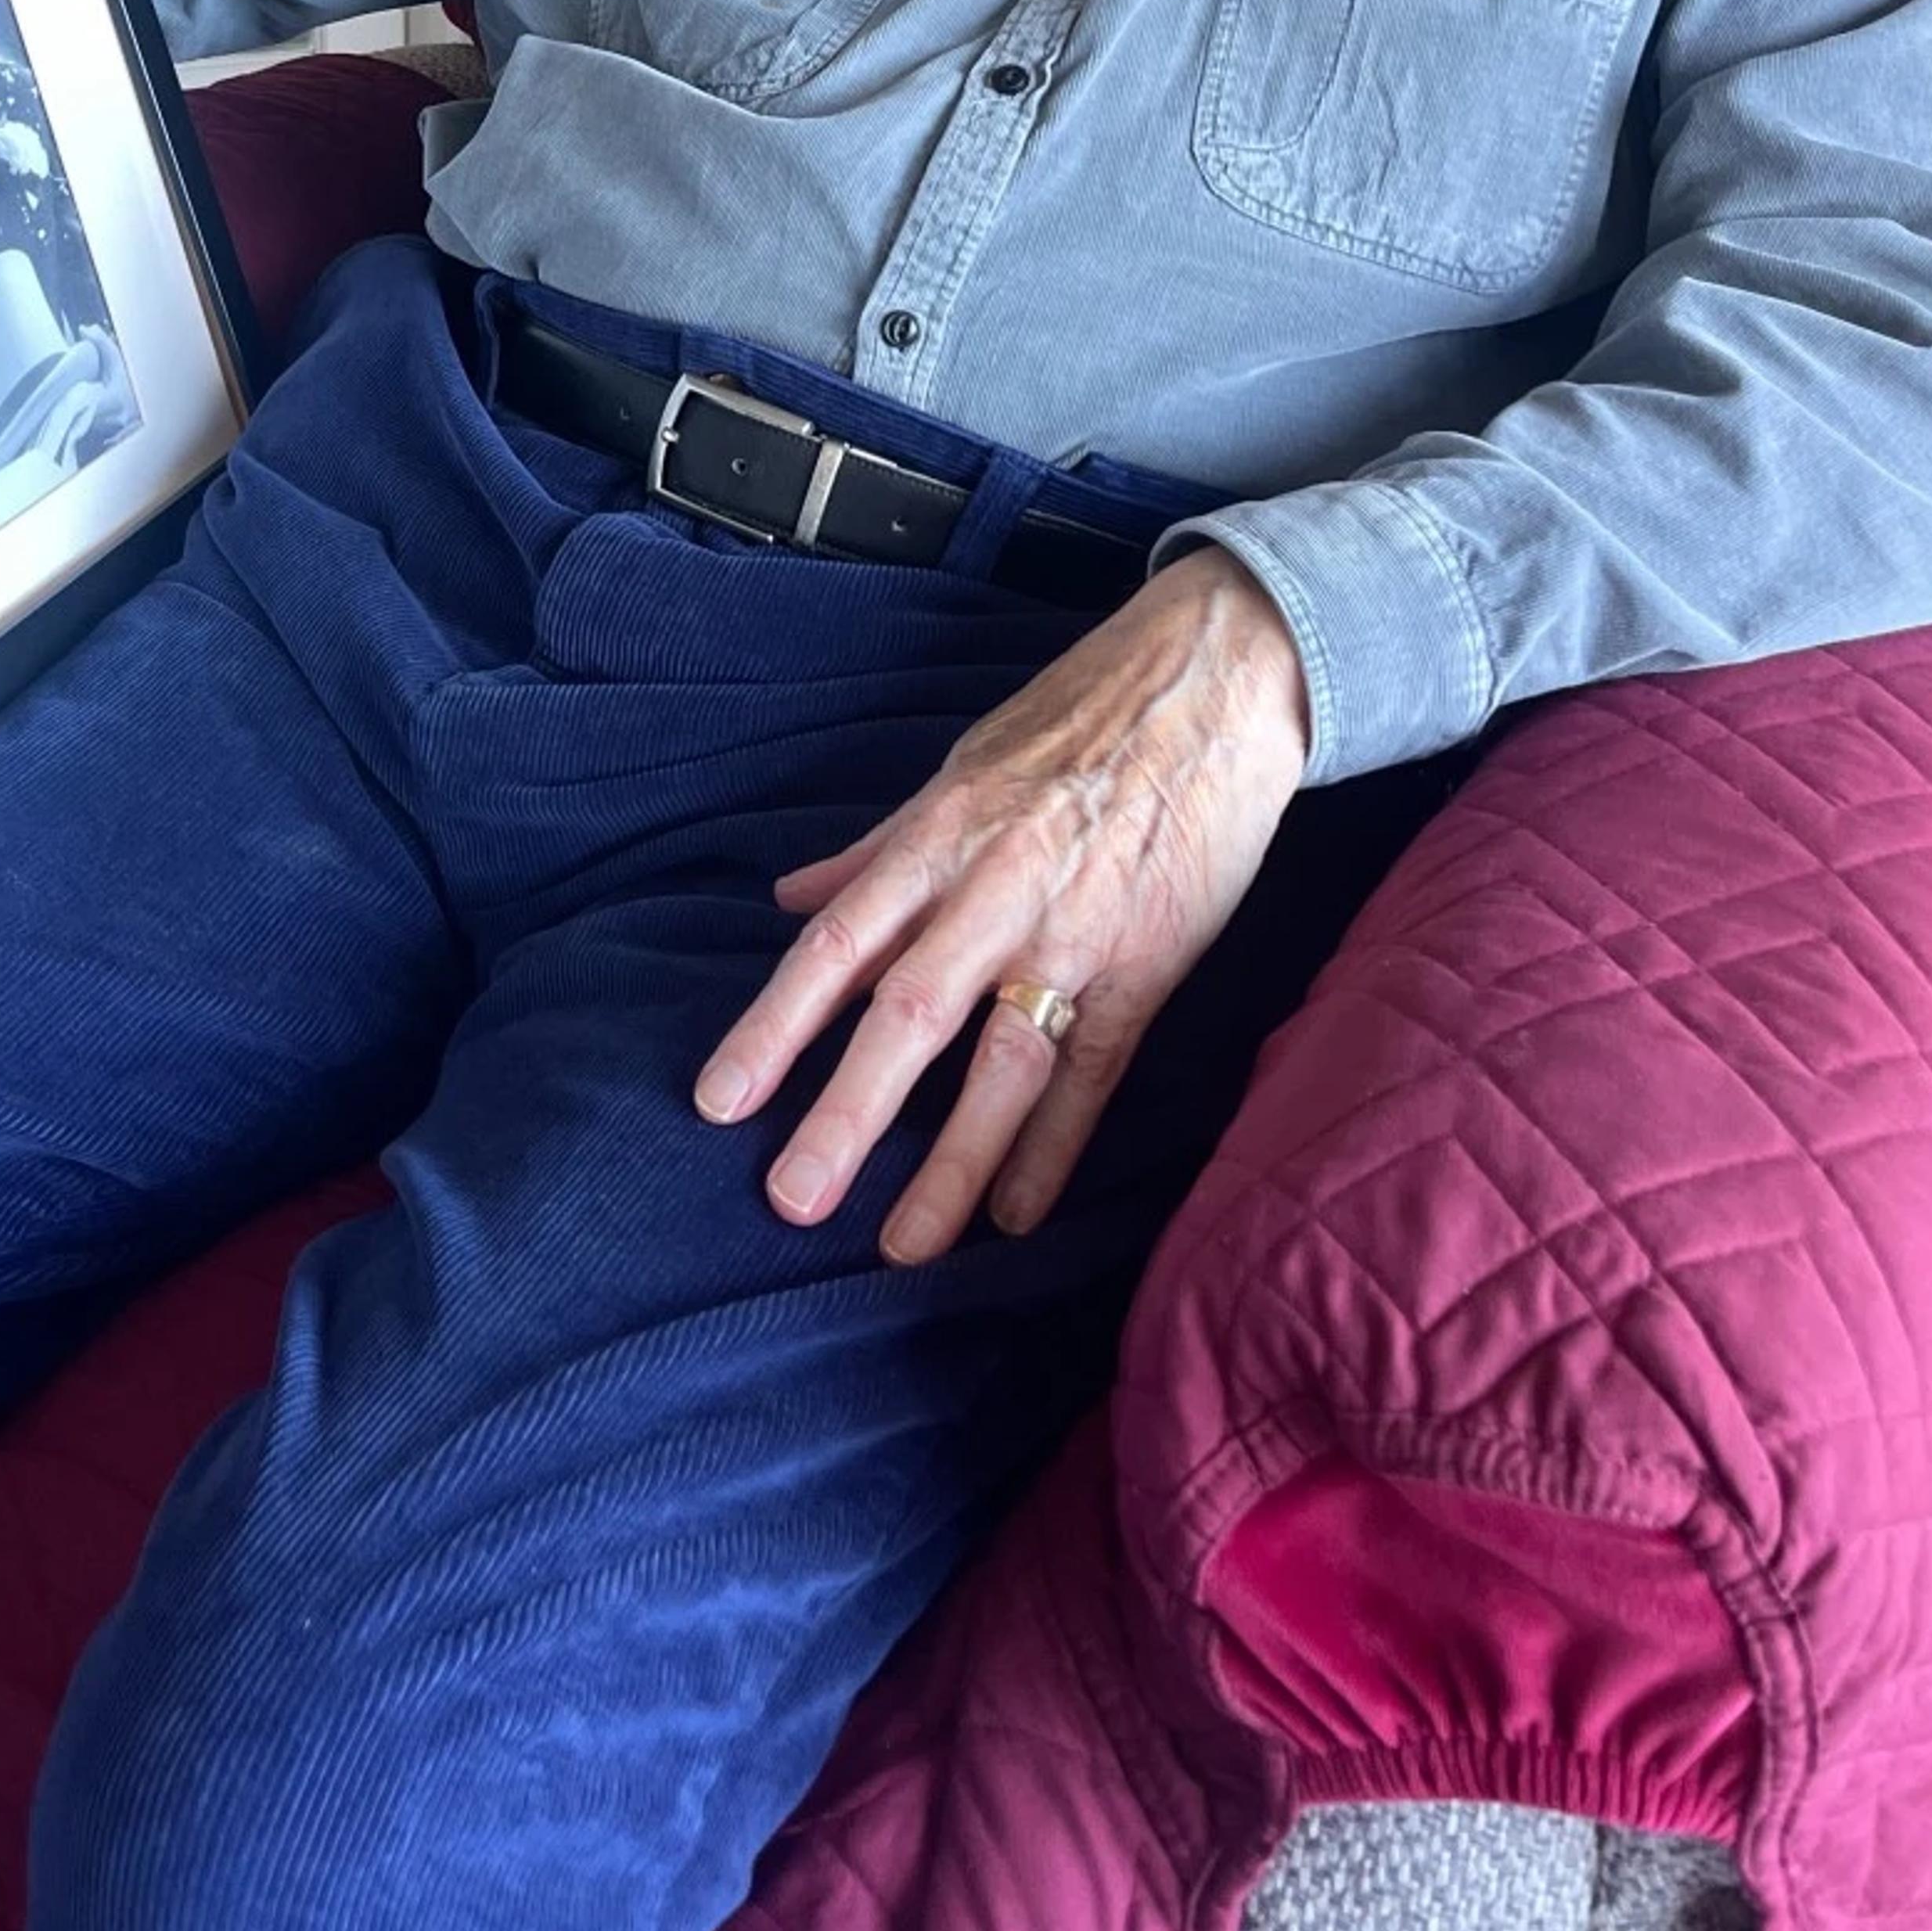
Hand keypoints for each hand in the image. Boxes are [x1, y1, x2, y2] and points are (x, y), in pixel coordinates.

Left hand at [694, 550, 1311, 1265]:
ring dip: (951, 1160)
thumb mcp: (960, 769)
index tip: (719, 1102)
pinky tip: (1017, 1215)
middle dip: (846, 1112)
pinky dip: (1055, 1145)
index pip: (838, 946)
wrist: (1213, 684)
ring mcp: (1075, 935)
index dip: (776, 1026)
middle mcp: (996, 892)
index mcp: (938, 840)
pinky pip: (1092, 1070)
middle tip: (791, 1200)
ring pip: (1003, 1061)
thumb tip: (792, 900)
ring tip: (904, 1246)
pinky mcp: (1148, 965)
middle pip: (908, 1015)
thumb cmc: (1074, 723)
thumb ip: (878, 848)